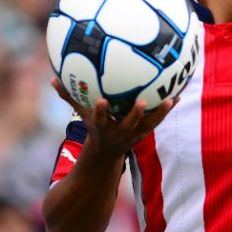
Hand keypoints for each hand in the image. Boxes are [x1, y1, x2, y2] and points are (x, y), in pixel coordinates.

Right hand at [50, 77, 177, 158]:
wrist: (107, 152)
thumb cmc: (94, 126)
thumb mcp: (81, 114)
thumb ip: (70, 97)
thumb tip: (53, 79)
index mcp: (102, 127)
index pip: (99, 119)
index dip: (101, 112)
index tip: (102, 101)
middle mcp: (118, 132)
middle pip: (128, 124)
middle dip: (135, 115)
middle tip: (143, 102)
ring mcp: (134, 134)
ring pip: (149, 124)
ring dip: (160, 113)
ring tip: (170, 99)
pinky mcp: (145, 133)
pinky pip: (158, 120)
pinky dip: (167, 109)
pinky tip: (178, 95)